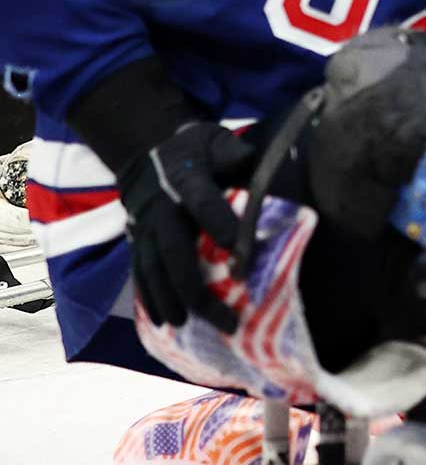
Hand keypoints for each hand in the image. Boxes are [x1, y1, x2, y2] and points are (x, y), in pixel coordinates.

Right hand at [116, 121, 253, 331]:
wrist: (148, 154)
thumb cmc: (195, 150)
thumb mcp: (213, 139)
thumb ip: (231, 150)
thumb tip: (248, 156)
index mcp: (185, 180)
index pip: (202, 203)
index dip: (218, 223)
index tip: (238, 252)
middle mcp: (160, 208)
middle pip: (175, 252)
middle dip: (196, 289)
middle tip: (225, 319)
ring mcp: (144, 228)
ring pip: (154, 269)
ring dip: (170, 300)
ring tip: (188, 325)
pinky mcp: (137, 242)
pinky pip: (140, 272)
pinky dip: (149, 297)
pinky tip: (162, 322)